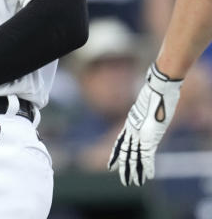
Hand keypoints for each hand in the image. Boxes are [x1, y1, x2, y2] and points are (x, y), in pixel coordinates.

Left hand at [108, 63, 181, 185]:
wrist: (159, 87)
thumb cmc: (156, 91)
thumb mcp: (146, 103)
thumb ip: (143, 110)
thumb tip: (139, 110)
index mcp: (132, 123)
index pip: (121, 142)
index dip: (115, 154)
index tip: (111, 165)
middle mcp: (134, 130)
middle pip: (126, 152)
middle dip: (124, 167)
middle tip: (123, 181)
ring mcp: (141, 132)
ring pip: (135, 156)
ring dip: (134, 171)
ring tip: (132, 183)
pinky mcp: (151, 134)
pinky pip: (148, 154)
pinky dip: (148, 166)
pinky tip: (147, 176)